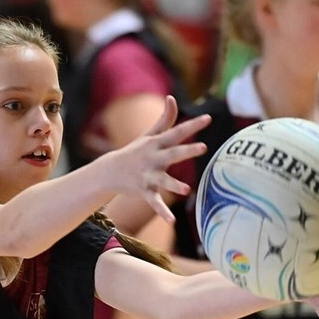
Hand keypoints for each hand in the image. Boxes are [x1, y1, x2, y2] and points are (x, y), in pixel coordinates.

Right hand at [103, 96, 209, 222]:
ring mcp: (148, 175)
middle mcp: (153, 158)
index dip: (193, 125)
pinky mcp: (144, 191)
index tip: (208, 118)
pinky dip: (162, 212)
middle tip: (203, 147)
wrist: (110, 171)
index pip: (177, 132)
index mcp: (157, 144)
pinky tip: (172, 221)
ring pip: (163, 181)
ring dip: (174, 185)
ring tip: (186, 190)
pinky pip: (154, 202)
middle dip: (187, 150)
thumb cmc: (135, 151)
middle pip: (173, 153)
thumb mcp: (149, 135)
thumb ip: (164, 119)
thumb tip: (171, 98)